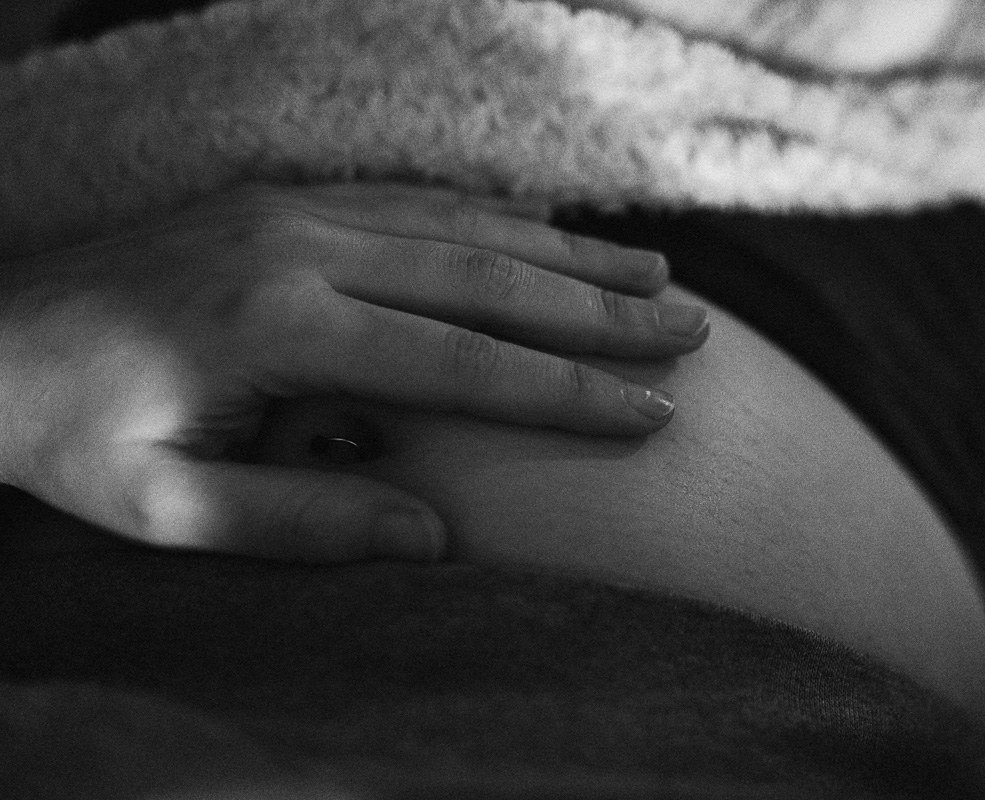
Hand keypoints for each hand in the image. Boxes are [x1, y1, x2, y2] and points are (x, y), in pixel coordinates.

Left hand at [0, 183, 708, 561]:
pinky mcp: (287, 194)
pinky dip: (499, 216)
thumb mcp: (165, 506)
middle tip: (691, 332)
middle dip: (599, 310)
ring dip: (567, 251)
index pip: (459, 361)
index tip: (650, 414)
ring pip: (463, 223)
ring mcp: (295, 206)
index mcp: (279, 327)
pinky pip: (417, 196)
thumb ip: (300, 522)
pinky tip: (555, 234)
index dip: (565, 393)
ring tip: (658, 275)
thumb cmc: (74, 435)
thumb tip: (435, 534)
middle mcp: (300, 245)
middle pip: (485, 274)